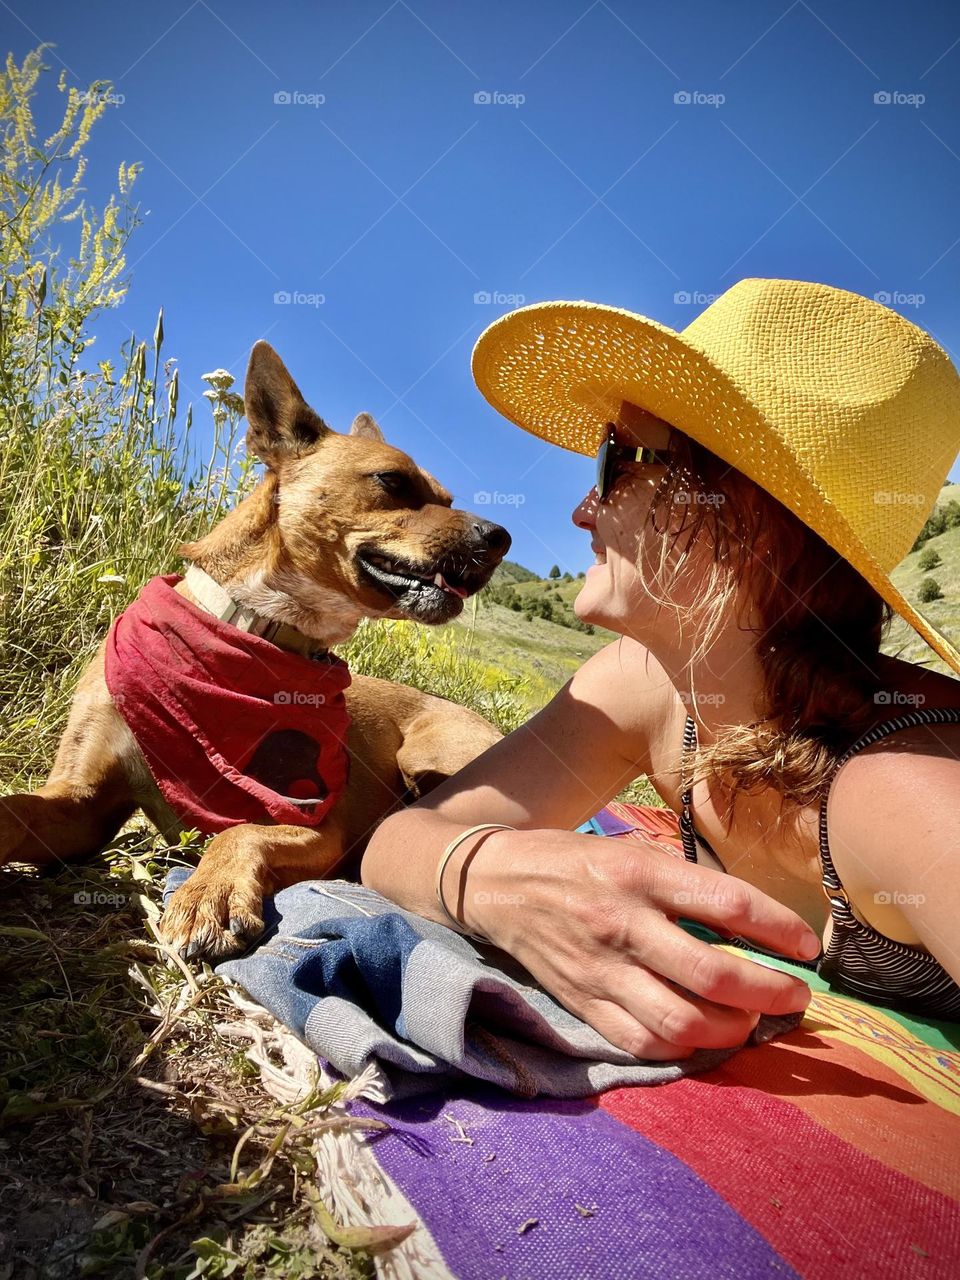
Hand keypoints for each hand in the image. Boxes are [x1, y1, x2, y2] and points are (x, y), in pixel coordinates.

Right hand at [462, 828, 819, 1060]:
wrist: (496, 883)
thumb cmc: (576, 861)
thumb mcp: (633, 852)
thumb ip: (687, 887)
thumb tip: (753, 924)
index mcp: (639, 874)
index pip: (727, 905)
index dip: (780, 929)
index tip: (808, 946)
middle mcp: (621, 923)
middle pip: (712, 974)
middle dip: (770, 992)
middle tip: (795, 996)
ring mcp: (599, 970)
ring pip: (680, 1023)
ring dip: (730, 1030)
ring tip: (748, 1018)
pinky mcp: (581, 1003)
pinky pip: (641, 1043)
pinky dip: (682, 1049)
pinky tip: (700, 1036)